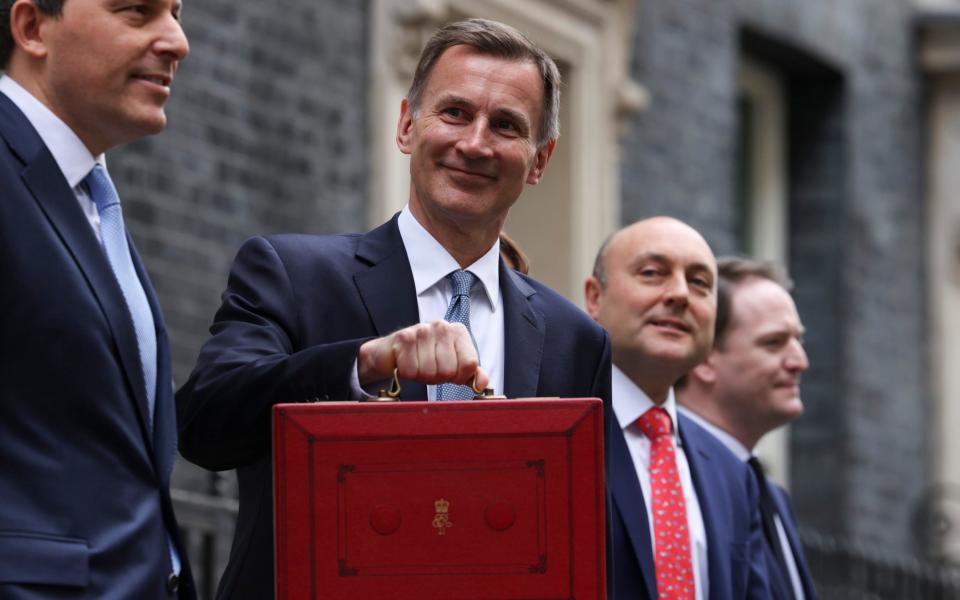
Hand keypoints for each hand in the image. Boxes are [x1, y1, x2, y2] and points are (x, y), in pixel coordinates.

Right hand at [357, 321, 488, 389]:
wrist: (391, 353)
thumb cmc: (424, 359)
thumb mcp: (452, 366)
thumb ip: (470, 373)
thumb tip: (482, 383)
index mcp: (458, 331)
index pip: (470, 364)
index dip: (458, 377)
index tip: (449, 373)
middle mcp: (442, 326)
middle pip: (449, 370)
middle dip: (437, 377)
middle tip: (428, 368)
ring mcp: (422, 329)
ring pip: (430, 372)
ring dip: (421, 376)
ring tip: (417, 365)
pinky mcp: (404, 337)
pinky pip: (411, 371)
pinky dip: (407, 374)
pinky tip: (405, 363)